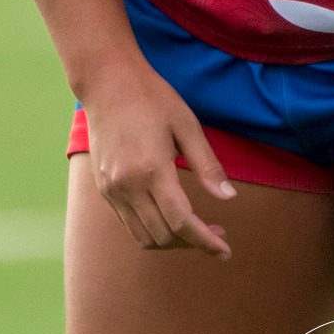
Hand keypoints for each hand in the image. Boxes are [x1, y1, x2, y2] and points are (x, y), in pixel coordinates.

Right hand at [83, 62, 235, 258]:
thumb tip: (229, 198)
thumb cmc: (151, 97)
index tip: (226, 251)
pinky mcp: (103, 189)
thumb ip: (207, 165)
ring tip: (195, 230)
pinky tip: (170, 217)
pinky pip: (129, 224)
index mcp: (152, 169)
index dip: (206, 242)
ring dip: (172, 242)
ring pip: (144, 237)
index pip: (181, 223)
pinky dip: (152, 231)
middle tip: (218, 234)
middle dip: (194, 243)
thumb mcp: (187, 124)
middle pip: (164, 236)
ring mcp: (111, 189)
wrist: (106, 82)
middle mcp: (127, 186)